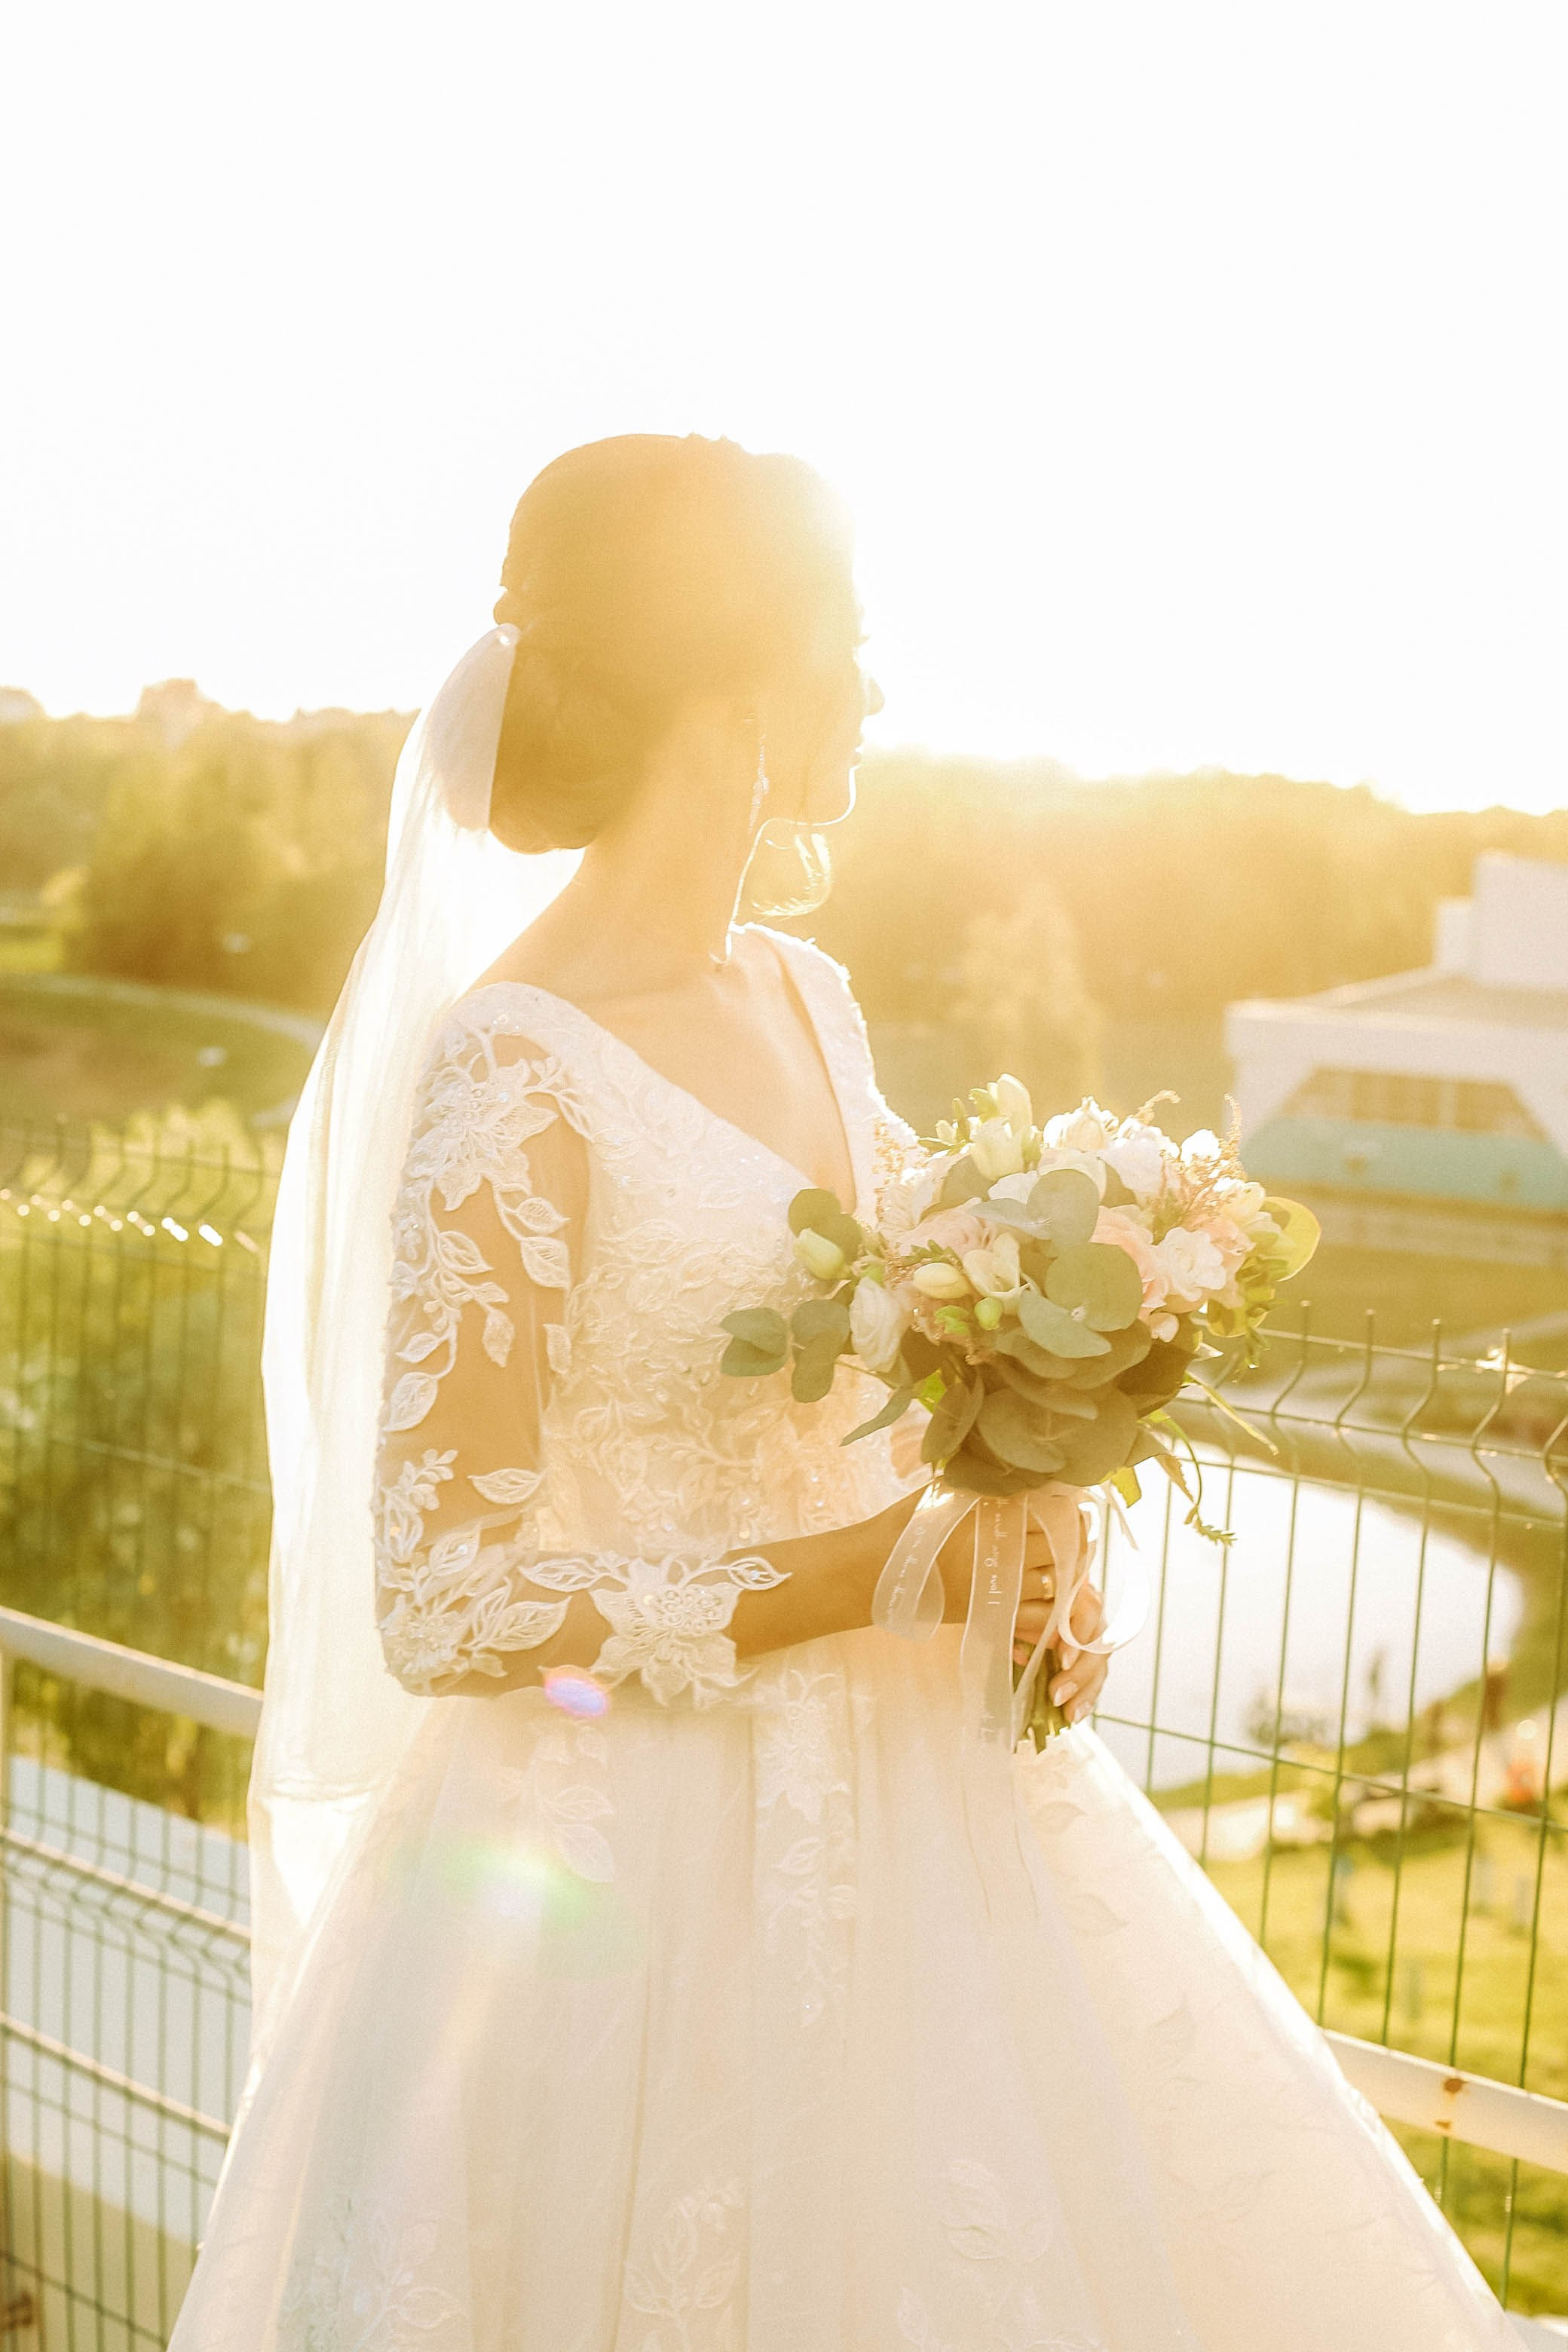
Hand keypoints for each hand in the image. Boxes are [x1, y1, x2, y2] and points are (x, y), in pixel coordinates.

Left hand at [1011, 1547, 1108, 1727]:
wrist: (1005, 1597)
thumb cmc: (1008, 1597)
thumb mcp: (1010, 1608)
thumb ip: (1021, 1623)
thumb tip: (1026, 1654)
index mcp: (1071, 1588)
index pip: (1087, 1610)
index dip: (1078, 1637)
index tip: (1062, 1661)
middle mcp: (1088, 1607)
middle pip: (1099, 1641)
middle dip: (1080, 1673)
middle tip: (1057, 1695)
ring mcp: (1091, 1631)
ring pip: (1100, 1661)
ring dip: (1085, 1689)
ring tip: (1069, 1713)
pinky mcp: (1087, 1654)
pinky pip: (1096, 1675)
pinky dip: (1086, 1696)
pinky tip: (1074, 1714)